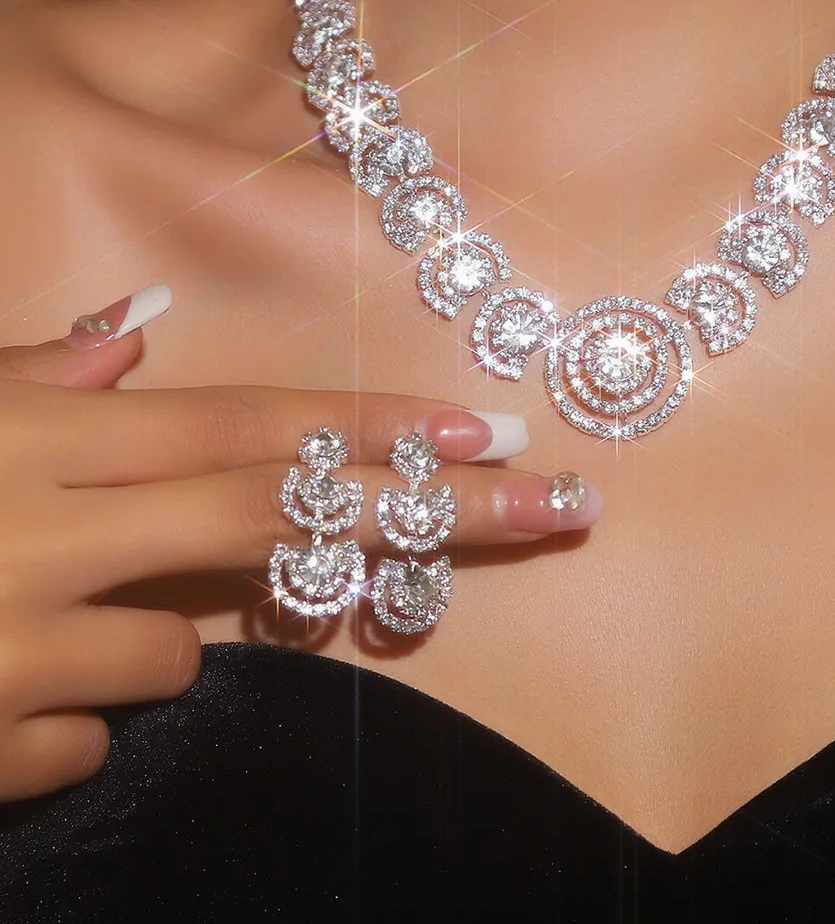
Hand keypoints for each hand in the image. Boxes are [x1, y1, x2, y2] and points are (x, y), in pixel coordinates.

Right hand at [0, 285, 601, 801]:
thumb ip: (33, 366)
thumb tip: (136, 327)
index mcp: (31, 434)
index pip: (241, 423)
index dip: (369, 425)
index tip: (485, 429)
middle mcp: (45, 532)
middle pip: (282, 515)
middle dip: (435, 510)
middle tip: (558, 504)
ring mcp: (17, 649)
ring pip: (184, 647)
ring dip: (153, 628)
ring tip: (34, 604)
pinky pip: (86, 730)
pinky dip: (63, 706)